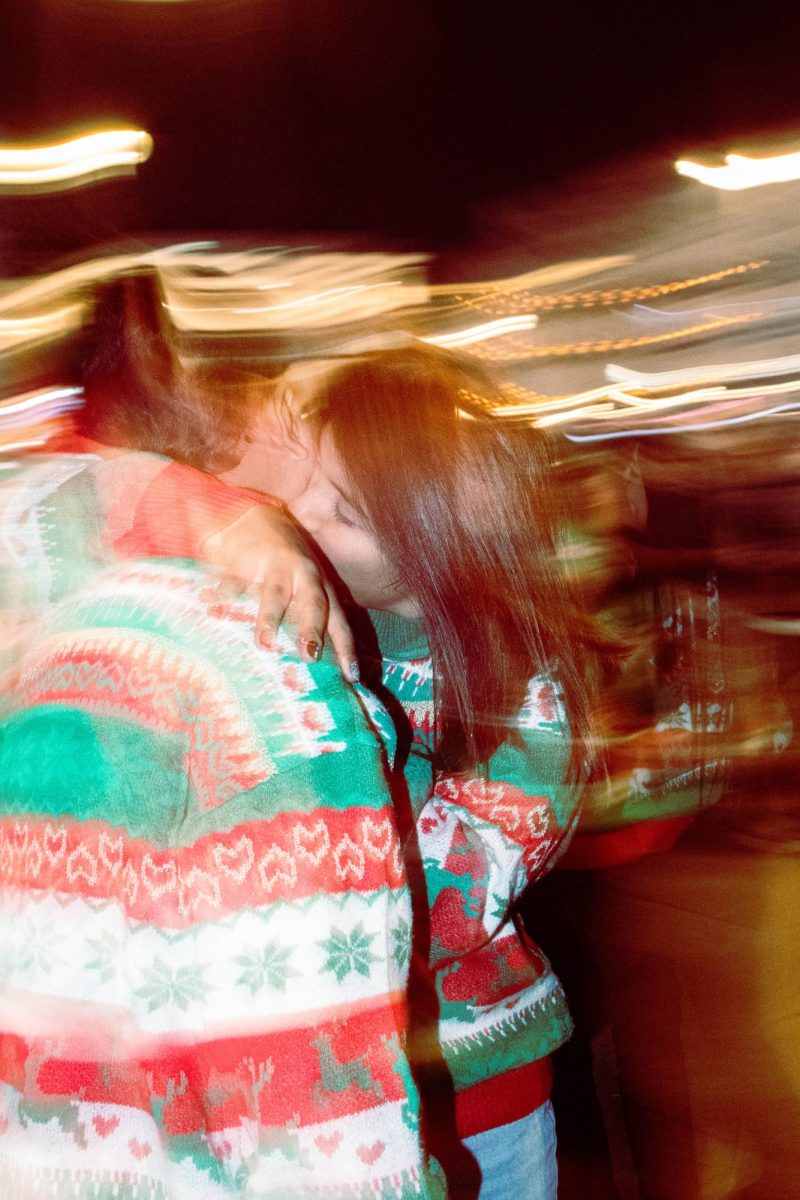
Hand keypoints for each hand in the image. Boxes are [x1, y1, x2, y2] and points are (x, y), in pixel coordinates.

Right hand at [201, 503, 357, 680]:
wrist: (259, 518)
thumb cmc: (287, 568)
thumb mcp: (304, 590)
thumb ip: (309, 622)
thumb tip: (316, 666)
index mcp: (321, 588)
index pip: (338, 621)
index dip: (346, 648)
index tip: (351, 676)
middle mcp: (303, 576)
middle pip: (313, 602)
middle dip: (312, 628)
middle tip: (310, 655)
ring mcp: (274, 567)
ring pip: (275, 593)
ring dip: (270, 618)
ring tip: (265, 643)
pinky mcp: (246, 560)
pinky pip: (235, 580)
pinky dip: (225, 595)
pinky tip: (216, 609)